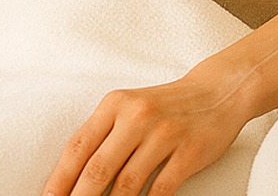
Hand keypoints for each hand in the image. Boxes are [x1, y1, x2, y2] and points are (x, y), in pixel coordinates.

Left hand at [41, 72, 248, 195]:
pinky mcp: (188, 152)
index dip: (60, 179)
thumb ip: (104, 136)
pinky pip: (161, 190)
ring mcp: (164, 134)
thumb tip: (74, 178)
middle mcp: (137, 116)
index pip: (78, 146)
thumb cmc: (165, 105)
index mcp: (115, 104)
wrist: (217, 91)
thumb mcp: (130, 108)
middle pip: (98, 168)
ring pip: (127, 184)